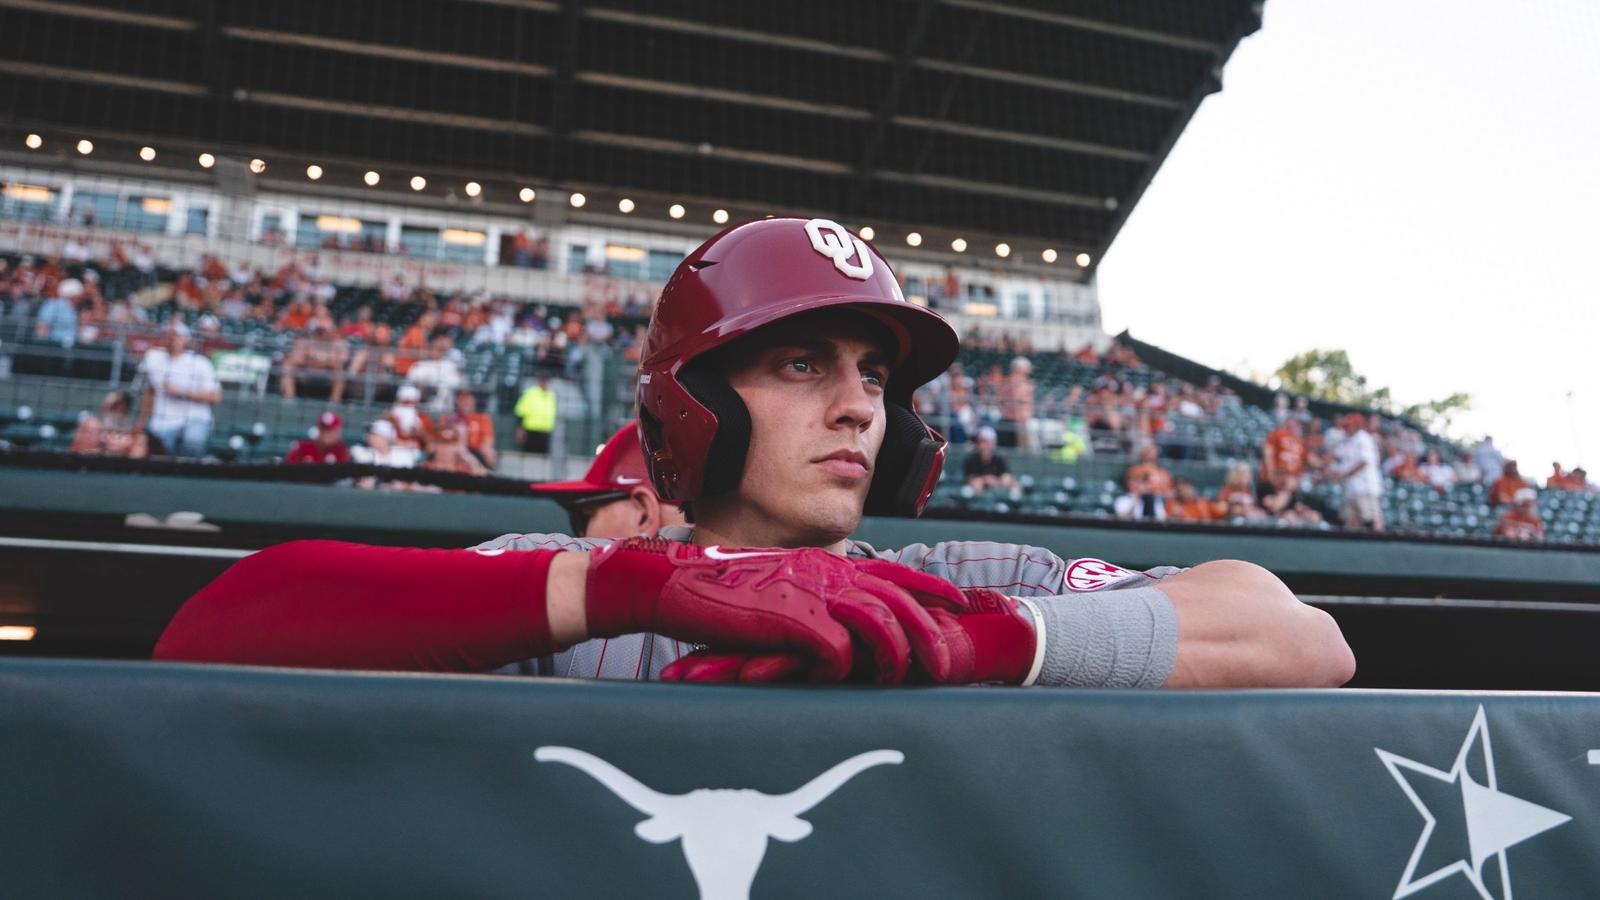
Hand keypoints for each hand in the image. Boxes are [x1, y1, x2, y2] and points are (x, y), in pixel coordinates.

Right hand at [584, 539, 951, 682]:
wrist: (672, 583)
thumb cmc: (721, 594)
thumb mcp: (779, 590)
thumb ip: (814, 600)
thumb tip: (842, 630)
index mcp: (824, 562)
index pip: (892, 571)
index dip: (931, 587)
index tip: (962, 602)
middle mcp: (824, 570)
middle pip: (898, 597)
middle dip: (930, 631)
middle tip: (948, 663)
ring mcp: (808, 590)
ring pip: (878, 620)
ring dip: (894, 654)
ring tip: (898, 678)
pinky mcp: (789, 616)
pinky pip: (835, 649)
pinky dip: (841, 667)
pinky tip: (834, 676)